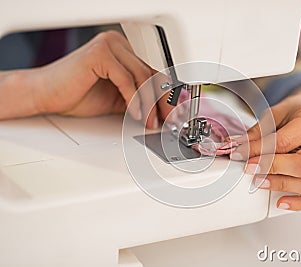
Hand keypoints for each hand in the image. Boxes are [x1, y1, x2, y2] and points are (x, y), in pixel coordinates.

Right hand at [32, 30, 171, 127]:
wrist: (46, 95)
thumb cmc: (76, 95)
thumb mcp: (118, 99)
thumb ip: (139, 100)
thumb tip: (162, 112)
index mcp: (123, 51)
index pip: (153, 73)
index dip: (166, 96)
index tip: (174, 113)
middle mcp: (118, 44)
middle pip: (151, 74)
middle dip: (163, 101)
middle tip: (169, 120)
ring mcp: (109, 45)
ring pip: (142, 77)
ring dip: (149, 104)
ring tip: (150, 121)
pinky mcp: (100, 53)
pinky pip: (126, 79)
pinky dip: (134, 99)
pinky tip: (136, 113)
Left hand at [230, 86, 300, 210]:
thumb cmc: (296, 114)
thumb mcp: (275, 115)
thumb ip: (257, 133)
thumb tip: (236, 146)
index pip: (285, 142)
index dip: (260, 152)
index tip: (240, 155)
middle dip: (272, 170)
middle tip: (251, 170)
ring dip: (282, 187)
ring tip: (261, 183)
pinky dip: (298, 203)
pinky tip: (280, 202)